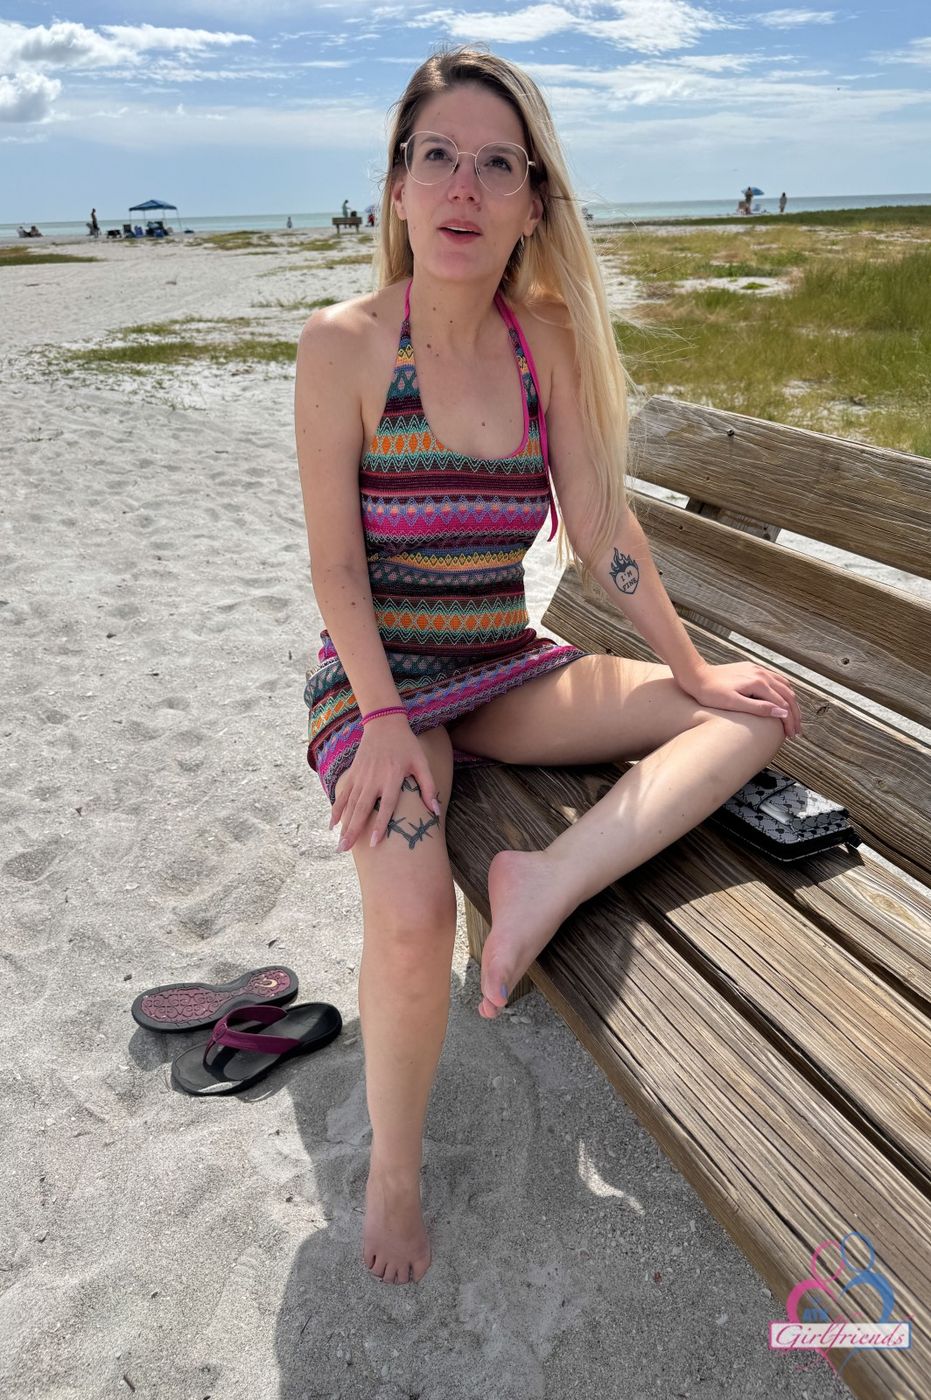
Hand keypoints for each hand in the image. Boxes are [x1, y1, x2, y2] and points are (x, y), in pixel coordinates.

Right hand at [329, 716, 441, 851]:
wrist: (384, 724)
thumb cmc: (406, 745)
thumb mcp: (421, 763)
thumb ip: (428, 787)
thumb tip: (435, 811)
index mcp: (392, 777)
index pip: (385, 806)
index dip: (379, 825)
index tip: (374, 843)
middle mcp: (374, 779)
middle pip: (362, 809)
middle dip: (353, 831)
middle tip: (345, 850)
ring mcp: (361, 777)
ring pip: (350, 805)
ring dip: (343, 825)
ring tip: (340, 845)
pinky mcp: (353, 773)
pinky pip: (343, 794)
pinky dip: (336, 809)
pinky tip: (332, 825)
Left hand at [677, 661, 801, 739]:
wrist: (696, 675)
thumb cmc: (710, 692)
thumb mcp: (733, 703)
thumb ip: (758, 708)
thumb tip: (782, 712)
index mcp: (758, 683)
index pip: (782, 705)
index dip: (789, 721)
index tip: (790, 735)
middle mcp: (762, 674)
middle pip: (787, 695)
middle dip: (794, 714)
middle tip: (795, 731)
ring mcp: (758, 670)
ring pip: (784, 686)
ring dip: (791, 702)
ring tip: (792, 718)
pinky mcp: (752, 669)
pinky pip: (776, 679)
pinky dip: (784, 690)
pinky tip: (782, 698)